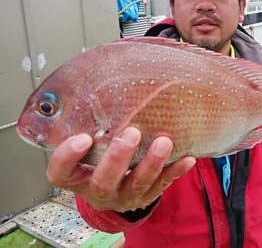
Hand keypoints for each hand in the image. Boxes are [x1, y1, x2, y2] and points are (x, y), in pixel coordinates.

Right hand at [46, 127, 195, 211]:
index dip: (68, 158)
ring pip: (137, 185)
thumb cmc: (99, 155)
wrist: (116, 186)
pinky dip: (176, 171)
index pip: (61, 173)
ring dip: (152, 163)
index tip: (84, 137)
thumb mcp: (89, 144)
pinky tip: (188, 158)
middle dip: (117, 158)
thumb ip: (89, 123)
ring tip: (163, 142)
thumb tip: (96, 77)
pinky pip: (163, 185)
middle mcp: (98, 190)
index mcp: (77, 176)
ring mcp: (124, 196)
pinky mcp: (147, 195)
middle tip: (131, 134)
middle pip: (103, 182)